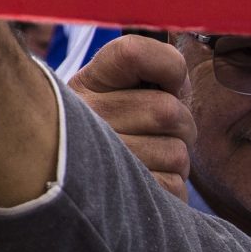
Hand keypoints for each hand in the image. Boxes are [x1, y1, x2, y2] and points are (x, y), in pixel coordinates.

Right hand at [69, 35, 195, 200]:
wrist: (69, 187)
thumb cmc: (113, 131)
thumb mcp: (121, 90)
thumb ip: (152, 70)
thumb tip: (182, 74)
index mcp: (88, 82)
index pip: (134, 53)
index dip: (169, 67)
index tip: (170, 82)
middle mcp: (84, 117)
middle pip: (169, 111)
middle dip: (180, 125)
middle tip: (158, 132)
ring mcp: (98, 160)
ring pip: (176, 153)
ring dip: (174, 160)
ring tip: (148, 161)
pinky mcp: (117, 198)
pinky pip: (173, 186)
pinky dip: (169, 188)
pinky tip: (144, 186)